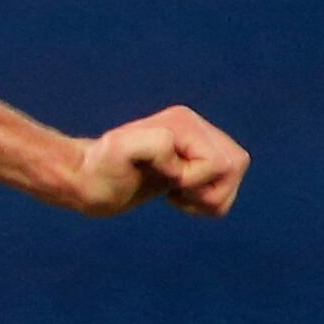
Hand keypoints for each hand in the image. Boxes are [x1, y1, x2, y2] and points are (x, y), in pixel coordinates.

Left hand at [71, 106, 246, 219]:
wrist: (86, 183)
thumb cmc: (99, 172)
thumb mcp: (118, 153)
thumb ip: (152, 144)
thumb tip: (177, 154)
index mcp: (183, 122)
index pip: (221, 161)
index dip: (196, 179)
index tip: (165, 179)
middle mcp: (193, 127)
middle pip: (236, 164)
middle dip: (209, 189)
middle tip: (175, 191)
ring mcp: (194, 144)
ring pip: (233, 176)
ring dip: (209, 197)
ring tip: (175, 194)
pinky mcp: (192, 162)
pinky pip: (222, 187)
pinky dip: (206, 201)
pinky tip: (176, 195)